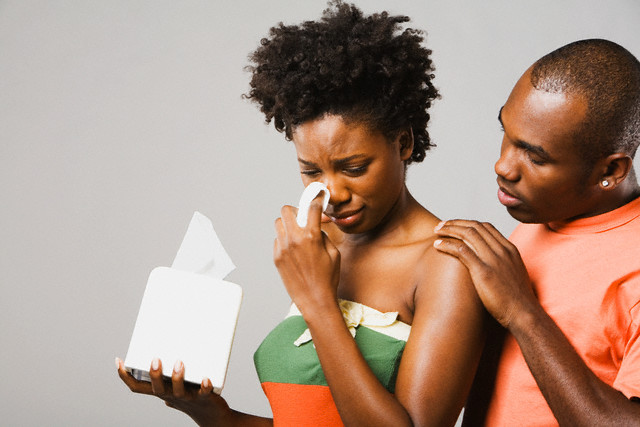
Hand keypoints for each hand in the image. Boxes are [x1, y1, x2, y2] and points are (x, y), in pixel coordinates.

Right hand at [116, 357, 233, 426]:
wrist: (210, 414)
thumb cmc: (191, 394)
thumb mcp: (176, 382)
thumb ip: (170, 368)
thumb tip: (167, 342)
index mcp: (161, 390)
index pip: (138, 387)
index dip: (126, 377)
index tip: (119, 361)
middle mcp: (171, 395)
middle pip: (157, 389)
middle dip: (154, 375)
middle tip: (155, 359)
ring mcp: (187, 397)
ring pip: (178, 391)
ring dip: (177, 378)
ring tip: (179, 362)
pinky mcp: (204, 398)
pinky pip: (203, 393)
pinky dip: (204, 386)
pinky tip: (205, 378)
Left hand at [274, 196, 340, 312]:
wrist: (315, 300)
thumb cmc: (328, 278)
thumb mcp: (334, 253)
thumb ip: (323, 235)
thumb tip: (315, 227)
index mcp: (311, 236)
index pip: (311, 207)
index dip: (316, 199)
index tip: (318, 197)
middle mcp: (294, 240)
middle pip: (287, 210)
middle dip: (296, 210)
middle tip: (304, 218)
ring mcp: (283, 248)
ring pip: (279, 223)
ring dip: (289, 224)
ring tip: (298, 233)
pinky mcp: (277, 257)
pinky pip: (278, 239)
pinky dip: (285, 240)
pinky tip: (295, 250)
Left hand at [433, 219, 536, 328]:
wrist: (524, 314)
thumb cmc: (517, 300)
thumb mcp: (513, 274)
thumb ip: (502, 264)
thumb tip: (488, 263)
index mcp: (510, 249)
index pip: (486, 227)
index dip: (468, 223)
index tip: (455, 226)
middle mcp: (502, 250)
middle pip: (475, 227)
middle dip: (455, 223)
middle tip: (441, 225)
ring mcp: (493, 259)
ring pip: (468, 234)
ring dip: (449, 230)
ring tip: (436, 231)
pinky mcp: (483, 271)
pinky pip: (462, 250)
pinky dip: (447, 244)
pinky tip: (437, 245)